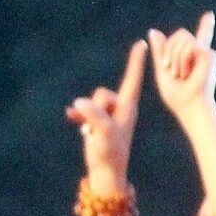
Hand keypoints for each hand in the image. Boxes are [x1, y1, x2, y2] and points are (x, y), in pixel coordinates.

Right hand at [65, 40, 148, 190]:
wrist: (106, 172)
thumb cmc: (110, 153)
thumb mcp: (103, 133)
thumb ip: (94, 116)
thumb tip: (80, 102)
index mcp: (128, 107)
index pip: (132, 80)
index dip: (135, 62)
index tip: (142, 43)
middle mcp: (120, 108)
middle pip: (102, 93)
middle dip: (97, 107)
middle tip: (101, 129)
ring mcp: (109, 114)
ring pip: (92, 101)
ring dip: (88, 115)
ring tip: (94, 132)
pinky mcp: (98, 120)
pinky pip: (84, 109)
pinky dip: (79, 116)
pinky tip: (74, 121)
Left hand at [145, 12, 215, 118]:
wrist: (188, 106)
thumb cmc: (176, 96)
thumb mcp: (162, 69)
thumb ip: (159, 51)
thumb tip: (154, 31)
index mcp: (194, 58)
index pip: (199, 39)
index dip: (206, 26)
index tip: (210, 15)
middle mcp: (203, 54)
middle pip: (180, 34)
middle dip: (169, 50)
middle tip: (171, 70)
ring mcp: (208, 54)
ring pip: (183, 38)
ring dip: (174, 56)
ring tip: (179, 74)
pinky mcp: (211, 56)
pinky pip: (189, 46)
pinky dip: (181, 59)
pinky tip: (186, 72)